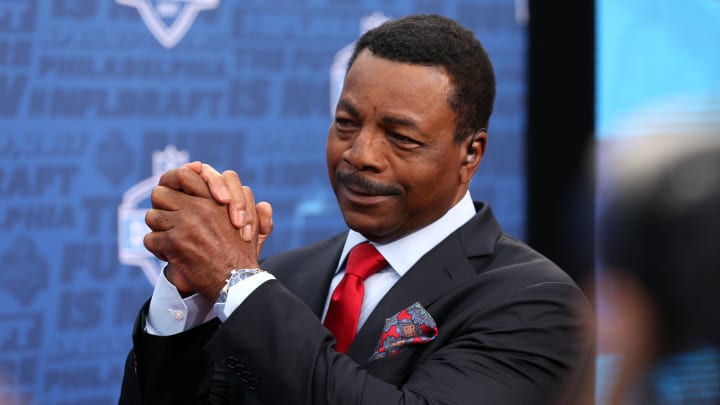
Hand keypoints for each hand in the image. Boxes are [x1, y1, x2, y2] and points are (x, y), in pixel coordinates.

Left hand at [143, 166, 264, 299]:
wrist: (237, 282)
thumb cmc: (244, 256)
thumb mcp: (255, 227)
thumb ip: (256, 211)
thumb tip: (263, 204)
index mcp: (214, 200)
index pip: (184, 174)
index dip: (174, 182)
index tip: (175, 193)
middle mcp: (198, 207)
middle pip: (160, 193)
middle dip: (162, 208)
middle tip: (168, 220)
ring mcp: (185, 224)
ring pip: (152, 216)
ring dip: (158, 230)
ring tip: (169, 240)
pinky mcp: (174, 243)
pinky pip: (150, 239)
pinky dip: (157, 250)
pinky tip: (169, 256)